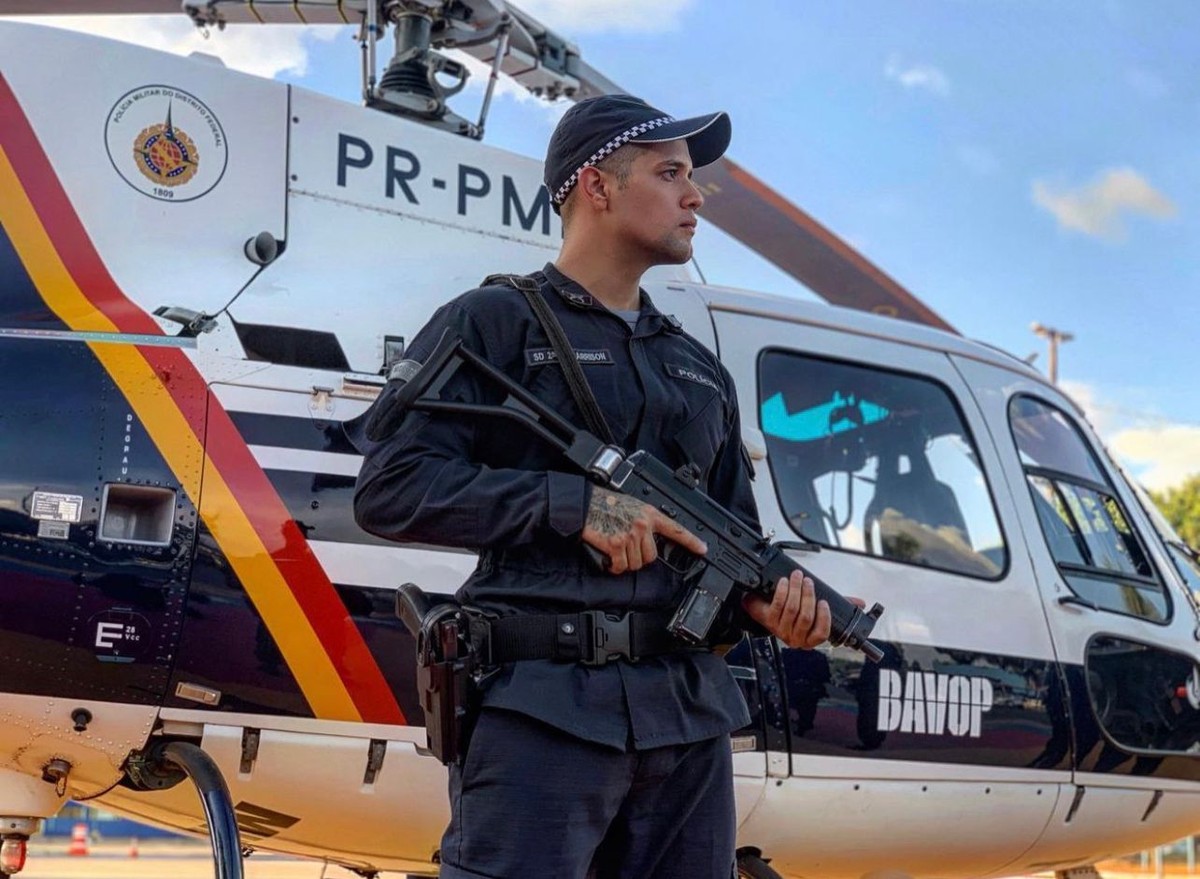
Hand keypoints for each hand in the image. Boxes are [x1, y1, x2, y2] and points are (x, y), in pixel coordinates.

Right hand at [581, 487, 706, 574]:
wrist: (585, 504)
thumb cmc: (604, 504)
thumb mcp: (632, 506)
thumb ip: (644, 521)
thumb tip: (648, 539)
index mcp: (649, 514)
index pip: (675, 529)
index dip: (691, 541)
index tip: (702, 549)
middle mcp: (642, 525)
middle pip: (651, 557)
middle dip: (638, 557)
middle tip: (626, 548)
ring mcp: (629, 535)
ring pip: (636, 564)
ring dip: (624, 562)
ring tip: (615, 550)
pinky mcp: (616, 545)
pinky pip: (621, 567)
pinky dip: (614, 567)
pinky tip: (608, 558)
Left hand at [741, 571, 864, 648]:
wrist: (768, 610)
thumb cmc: (796, 611)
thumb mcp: (818, 610)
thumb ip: (839, 606)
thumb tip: (860, 603)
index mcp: (810, 638)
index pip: (821, 634)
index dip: (823, 617)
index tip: (824, 601)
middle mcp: (796, 638)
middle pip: (805, 618)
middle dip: (808, 596)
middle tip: (809, 581)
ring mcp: (781, 631)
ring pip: (792, 610)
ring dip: (795, 590)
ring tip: (797, 577)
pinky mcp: (769, 621)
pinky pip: (777, 605)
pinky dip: (782, 591)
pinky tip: (785, 582)